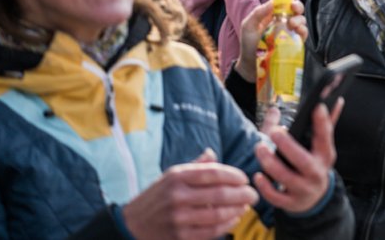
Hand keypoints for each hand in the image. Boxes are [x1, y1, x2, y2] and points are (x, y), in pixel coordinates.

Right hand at [121, 148, 257, 239]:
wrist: (132, 224)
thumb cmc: (157, 197)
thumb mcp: (171, 176)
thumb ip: (195, 166)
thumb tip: (212, 153)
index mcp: (177, 176)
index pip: (214, 173)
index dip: (235, 175)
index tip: (245, 178)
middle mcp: (177, 196)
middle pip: (220, 194)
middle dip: (243, 195)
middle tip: (253, 194)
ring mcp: (178, 218)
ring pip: (218, 214)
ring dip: (238, 210)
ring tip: (245, 207)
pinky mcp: (179, 236)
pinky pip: (211, 231)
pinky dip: (227, 225)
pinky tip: (233, 219)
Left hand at [235, 0, 306, 82]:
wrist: (251, 66)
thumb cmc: (248, 45)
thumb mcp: (248, 26)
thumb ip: (257, 13)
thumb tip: (271, 2)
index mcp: (271, 14)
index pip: (280, 0)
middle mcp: (282, 21)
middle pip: (295, 8)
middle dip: (297, 5)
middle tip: (293, 8)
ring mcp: (289, 32)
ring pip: (301, 19)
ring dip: (299, 19)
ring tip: (292, 24)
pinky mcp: (295, 43)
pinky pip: (304, 34)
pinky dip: (303, 30)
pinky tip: (298, 31)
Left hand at [252, 100, 343, 213]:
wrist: (315, 199)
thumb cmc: (314, 164)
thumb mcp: (321, 147)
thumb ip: (325, 124)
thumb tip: (336, 100)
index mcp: (325, 155)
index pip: (325, 137)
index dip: (323, 123)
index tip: (317, 106)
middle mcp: (317, 173)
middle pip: (303, 161)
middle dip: (288, 146)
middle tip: (274, 132)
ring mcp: (304, 189)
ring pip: (287, 178)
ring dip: (271, 164)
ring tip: (260, 149)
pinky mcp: (291, 202)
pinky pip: (277, 197)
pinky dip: (266, 187)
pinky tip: (257, 175)